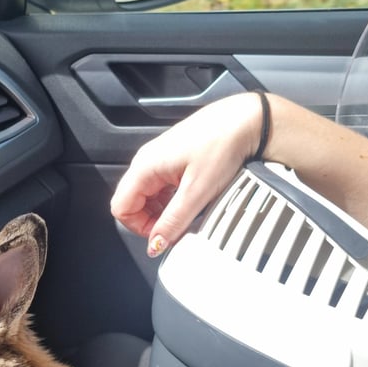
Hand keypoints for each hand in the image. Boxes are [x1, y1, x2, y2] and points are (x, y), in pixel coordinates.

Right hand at [110, 93, 262, 256]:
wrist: (246, 121)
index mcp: (145, 166)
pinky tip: (189, 200)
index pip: (121, 207)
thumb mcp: (197, 193)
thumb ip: (172, 222)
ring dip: (161, 211)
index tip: (161, 235)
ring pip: (146, 197)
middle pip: (131, 202)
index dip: (138, 227)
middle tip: (175, 227)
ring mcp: (159, 159)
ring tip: (186, 212)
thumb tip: (155, 245)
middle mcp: (146, 161)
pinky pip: (160, 187)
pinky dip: (170, 200)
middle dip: (150, 221)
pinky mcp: (172, 160)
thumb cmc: (222, 145)